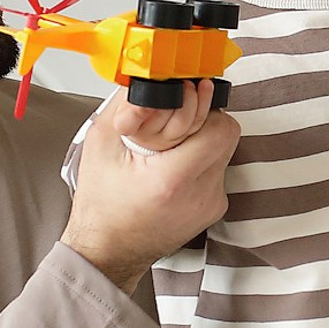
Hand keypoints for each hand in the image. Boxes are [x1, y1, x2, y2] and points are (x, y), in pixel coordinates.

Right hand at [62, 83, 237, 290]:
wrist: (108, 251)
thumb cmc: (101, 205)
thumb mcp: (101, 144)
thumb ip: (127, 105)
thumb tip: (149, 76)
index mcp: (172, 180)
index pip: (220, 129)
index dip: (205, 108)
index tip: (188, 101)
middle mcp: (200, 195)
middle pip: (227, 136)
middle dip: (204, 120)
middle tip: (177, 123)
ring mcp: (211, 204)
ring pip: (225, 151)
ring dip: (203, 140)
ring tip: (171, 150)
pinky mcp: (214, 209)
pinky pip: (218, 171)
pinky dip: (200, 162)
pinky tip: (173, 170)